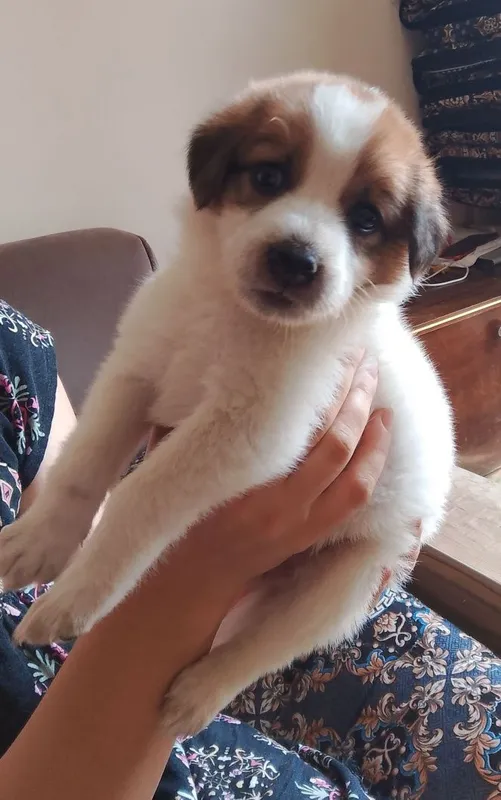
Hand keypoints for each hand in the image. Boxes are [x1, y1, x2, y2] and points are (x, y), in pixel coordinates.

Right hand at [150, 351, 392, 590]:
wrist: (188, 581)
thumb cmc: (179, 513)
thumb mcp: (173, 462)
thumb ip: (190, 421)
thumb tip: (210, 367)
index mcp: (244, 482)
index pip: (297, 425)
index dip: (322, 385)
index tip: (330, 350)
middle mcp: (280, 504)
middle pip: (335, 443)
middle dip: (355, 396)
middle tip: (364, 358)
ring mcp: (301, 525)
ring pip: (355, 477)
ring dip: (374, 435)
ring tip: (381, 400)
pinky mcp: (310, 536)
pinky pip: (354, 502)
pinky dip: (372, 467)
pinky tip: (378, 441)